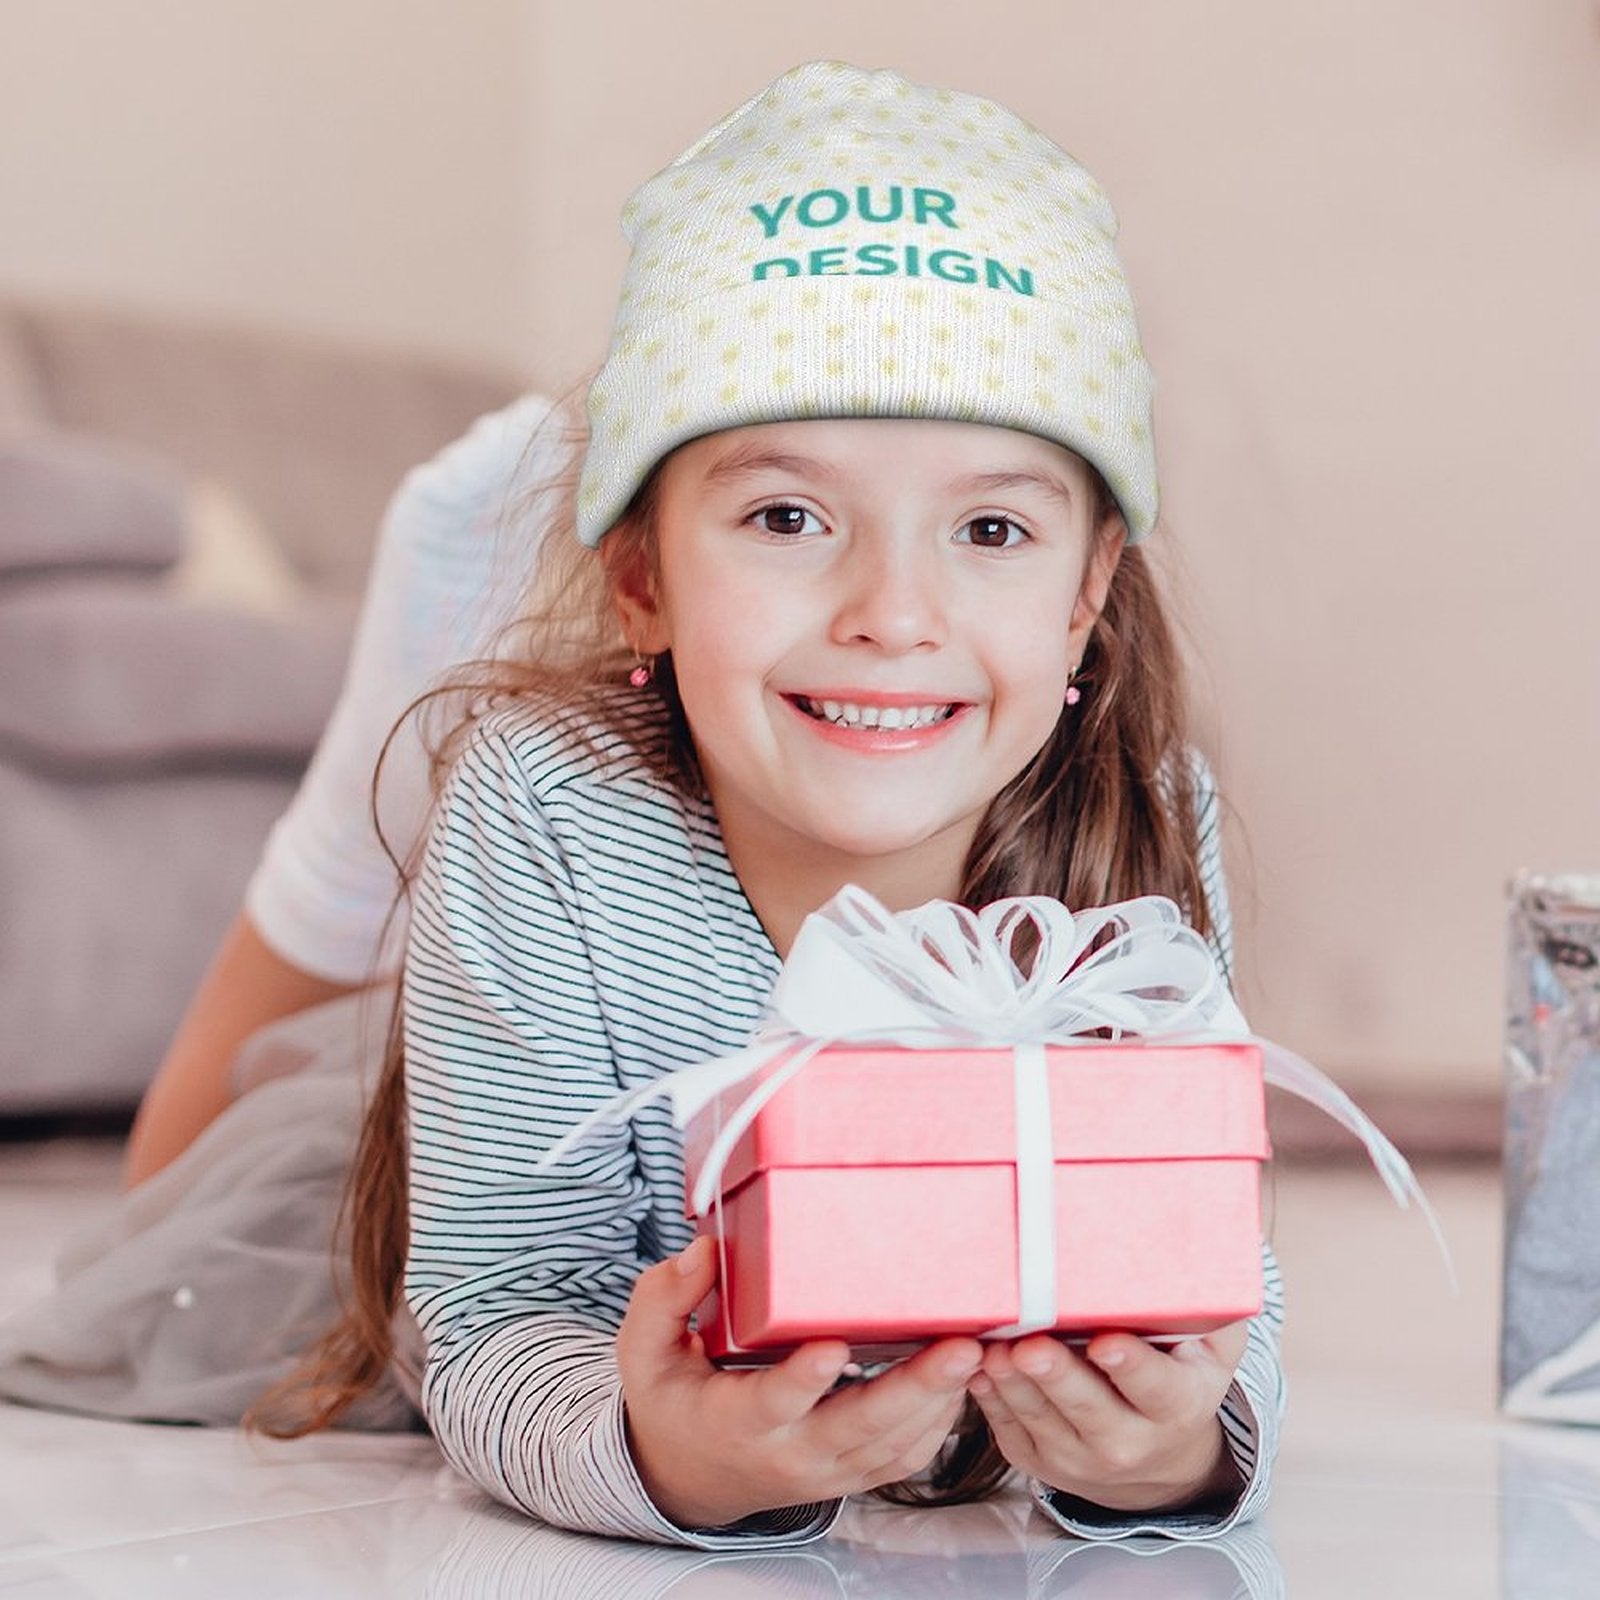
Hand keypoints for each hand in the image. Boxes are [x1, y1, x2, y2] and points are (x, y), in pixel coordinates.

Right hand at [617, 1238, 983, 1528]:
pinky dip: (942, 1422)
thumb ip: (664, 1299)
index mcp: (736, 1421)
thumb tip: (704, 1251)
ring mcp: (828, 1469)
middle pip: (859, 1428)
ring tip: (978, 1350)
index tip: (833, 1346)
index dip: (804, 1379)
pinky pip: (907, 1456)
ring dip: (941, 1401)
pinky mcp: (854, 1473)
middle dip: (914, 1388)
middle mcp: (790, 1452)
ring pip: (894, 1445)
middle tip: (960, 1346)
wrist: (690, 1474)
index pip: (775, 1402)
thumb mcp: (645, 1351)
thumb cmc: (675, 1401)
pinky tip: (964, 1379)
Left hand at [969, 1323, 1248, 1514]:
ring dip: (1013, 1384)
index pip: (1156, 1388)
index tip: (1106, 1344)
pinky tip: (975, 1365)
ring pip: (1041, 1419)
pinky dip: (990, 1398)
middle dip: (1057, 1376)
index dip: (1131, 1367)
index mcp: (1177, 1406)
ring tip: (991, 1348)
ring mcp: (1080, 1458)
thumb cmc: (1180, 1376)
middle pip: (1089, 1409)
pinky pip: (1009, 1429)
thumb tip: (1210, 1247)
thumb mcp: (1212, 1346)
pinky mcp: (1039, 1461)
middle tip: (1030, 1345)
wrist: (1158, 1455)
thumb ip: (1211, 1307)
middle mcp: (1131, 1442)